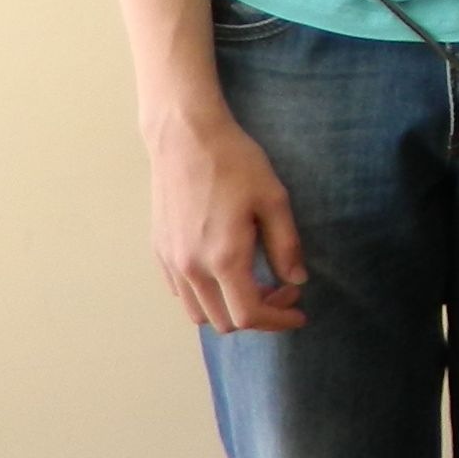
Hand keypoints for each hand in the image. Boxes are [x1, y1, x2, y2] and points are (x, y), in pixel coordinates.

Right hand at [147, 105, 307, 333]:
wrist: (185, 135)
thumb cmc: (234, 162)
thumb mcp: (272, 198)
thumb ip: (286, 245)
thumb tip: (296, 280)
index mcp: (224, 259)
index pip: (250, 316)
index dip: (279, 320)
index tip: (299, 312)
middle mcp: (193, 269)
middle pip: (224, 322)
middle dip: (258, 314)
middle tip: (280, 288)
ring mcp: (172, 261)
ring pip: (198, 313)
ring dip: (227, 308)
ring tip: (250, 282)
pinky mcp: (160, 249)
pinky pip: (180, 292)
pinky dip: (203, 296)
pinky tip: (220, 271)